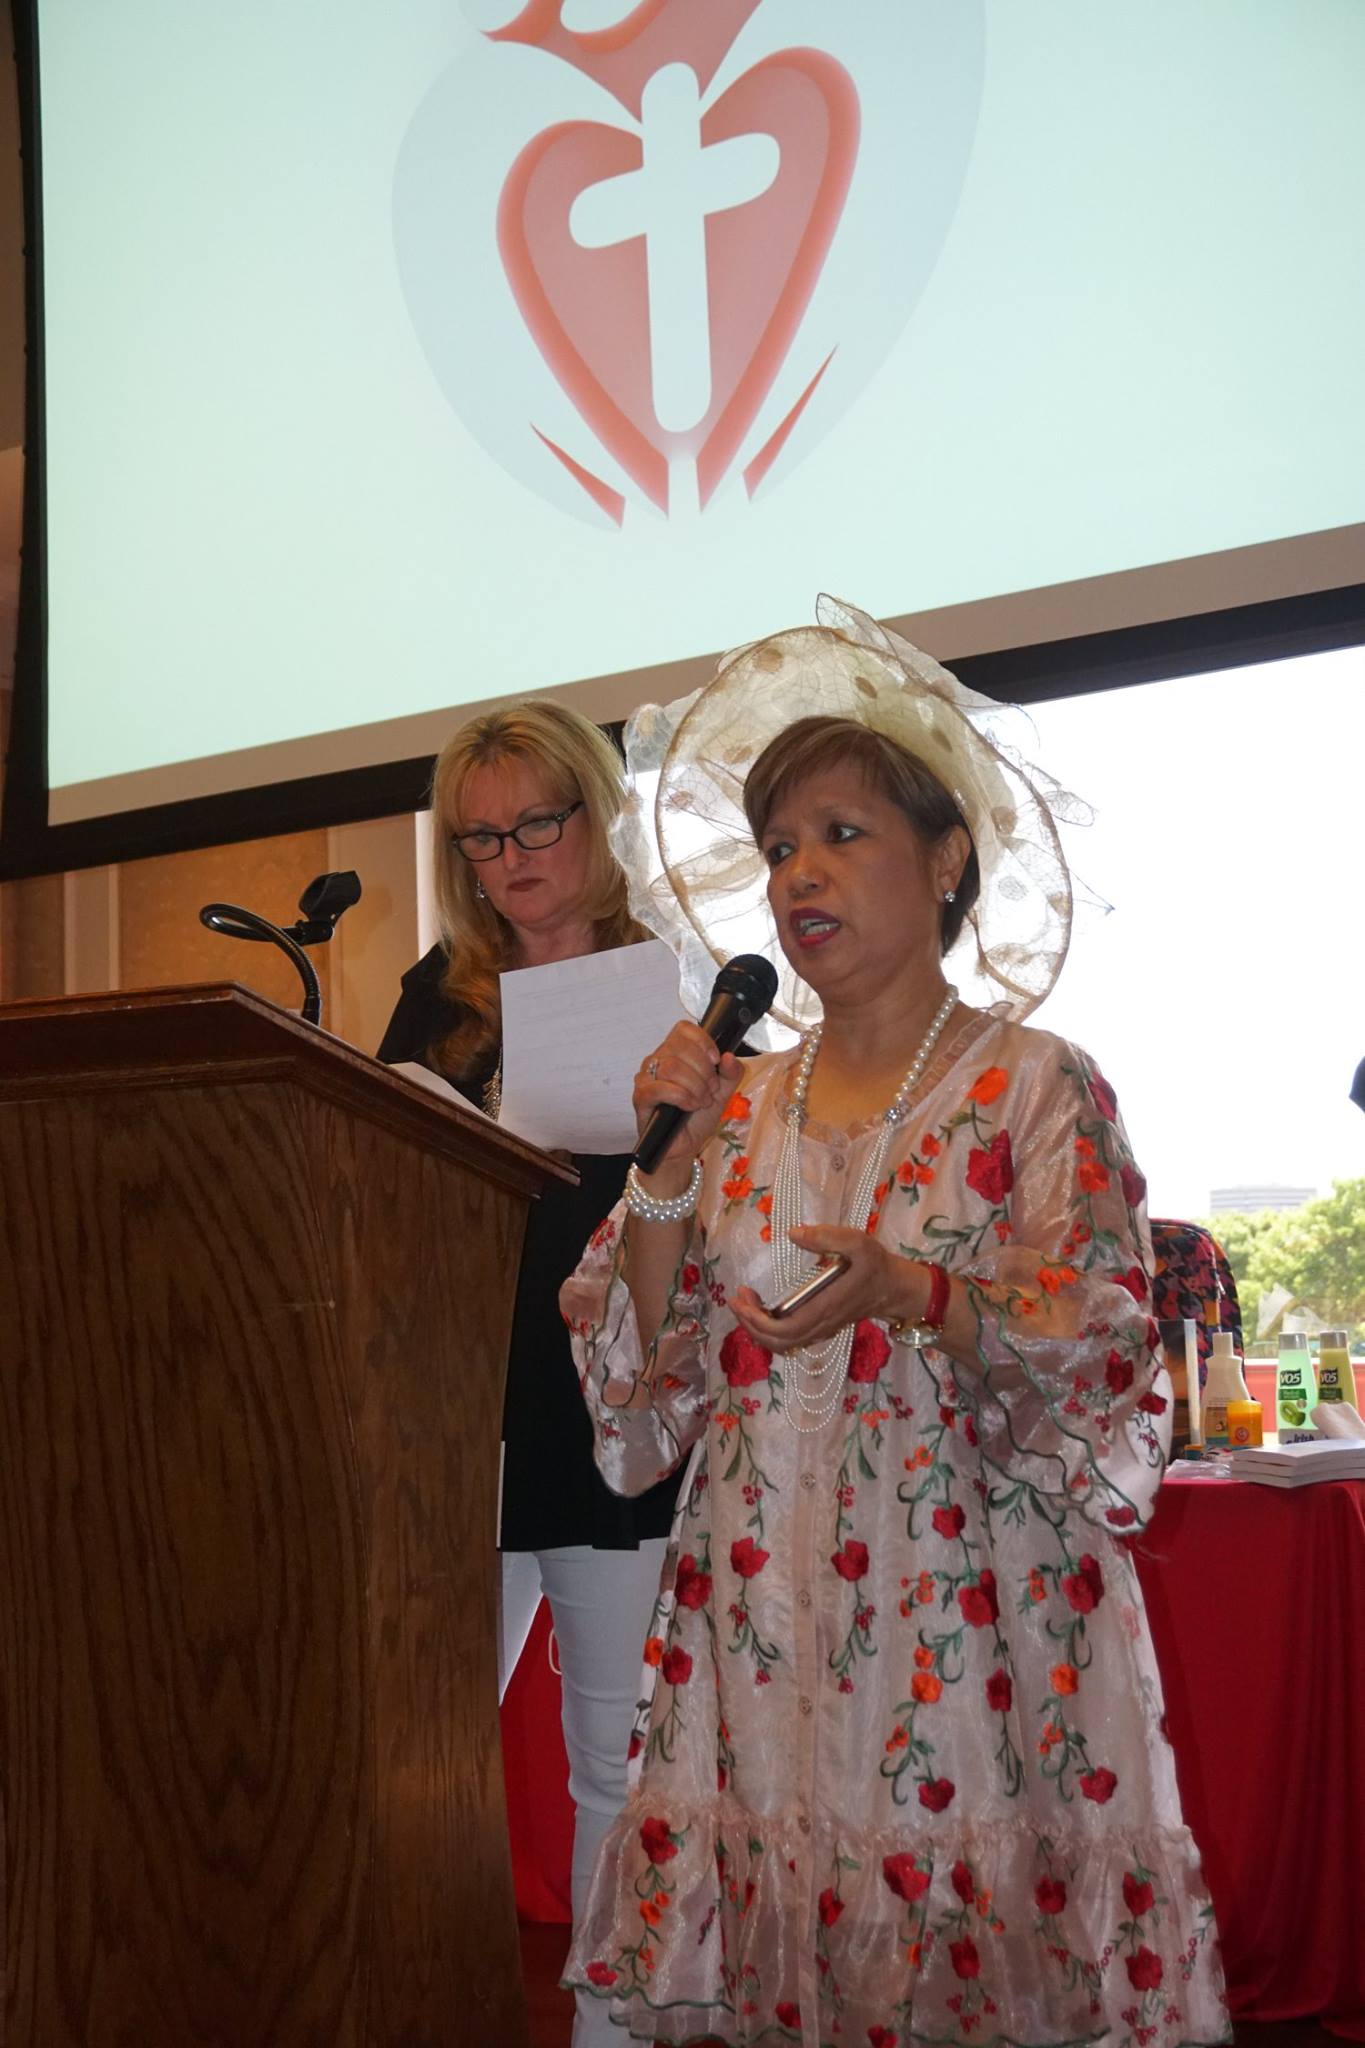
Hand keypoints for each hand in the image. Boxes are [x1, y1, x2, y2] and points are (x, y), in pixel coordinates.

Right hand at [633, 1021, 742, 1176]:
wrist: (684, 1146)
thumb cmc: (698, 1116)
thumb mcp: (723, 1092)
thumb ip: (731, 1074)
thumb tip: (730, 1057)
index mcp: (675, 1052)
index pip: (683, 1029)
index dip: (703, 1041)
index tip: (716, 1061)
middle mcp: (658, 1060)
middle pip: (680, 1047)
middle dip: (703, 1070)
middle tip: (711, 1090)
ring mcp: (646, 1077)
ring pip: (671, 1066)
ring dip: (694, 1085)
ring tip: (702, 1101)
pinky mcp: (640, 1097)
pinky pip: (659, 1088)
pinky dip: (681, 1097)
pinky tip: (690, 1106)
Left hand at [730, 1224, 924, 1353]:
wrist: (895, 1289)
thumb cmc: (875, 1265)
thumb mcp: (857, 1242)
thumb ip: (826, 1236)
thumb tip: (794, 1233)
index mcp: (824, 1307)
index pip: (784, 1329)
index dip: (756, 1320)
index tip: (742, 1297)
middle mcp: (820, 1325)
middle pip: (777, 1342)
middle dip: (750, 1324)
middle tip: (737, 1298)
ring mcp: (821, 1330)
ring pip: (782, 1345)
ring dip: (758, 1329)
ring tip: (746, 1303)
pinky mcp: (821, 1329)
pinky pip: (790, 1341)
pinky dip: (770, 1331)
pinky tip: (764, 1310)